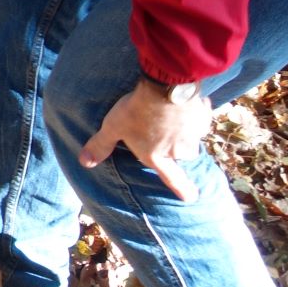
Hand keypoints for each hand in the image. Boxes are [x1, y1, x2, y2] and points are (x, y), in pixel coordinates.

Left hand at [78, 80, 212, 199]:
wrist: (164, 89)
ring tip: (169, 110)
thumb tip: (84, 162)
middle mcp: (179, 151)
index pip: (171, 178)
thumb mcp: (113, 128)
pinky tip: (183, 99)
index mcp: (157, 157)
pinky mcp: (203, 118)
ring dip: (183, 126)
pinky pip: (200, 116)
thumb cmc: (136, 111)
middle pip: (180, 153)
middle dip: (174, 144)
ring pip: (191, 135)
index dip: (182, 189)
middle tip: (163, 129)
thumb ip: (101, 145)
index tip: (191, 197)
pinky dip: (193, 110)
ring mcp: (193, 135)